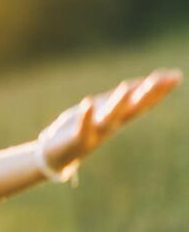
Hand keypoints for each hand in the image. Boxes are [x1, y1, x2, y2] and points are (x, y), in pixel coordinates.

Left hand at [40, 69, 182, 171]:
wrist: (55, 156)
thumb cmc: (80, 128)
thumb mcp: (102, 109)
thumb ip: (121, 98)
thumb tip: (144, 82)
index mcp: (118, 117)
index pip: (142, 101)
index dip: (158, 89)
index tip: (176, 75)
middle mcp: (111, 125)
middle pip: (133, 109)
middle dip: (148, 94)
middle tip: (165, 79)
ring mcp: (95, 133)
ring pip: (110, 118)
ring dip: (118, 104)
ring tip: (125, 87)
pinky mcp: (77, 140)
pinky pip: (83, 128)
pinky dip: (86, 117)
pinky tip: (87, 103)